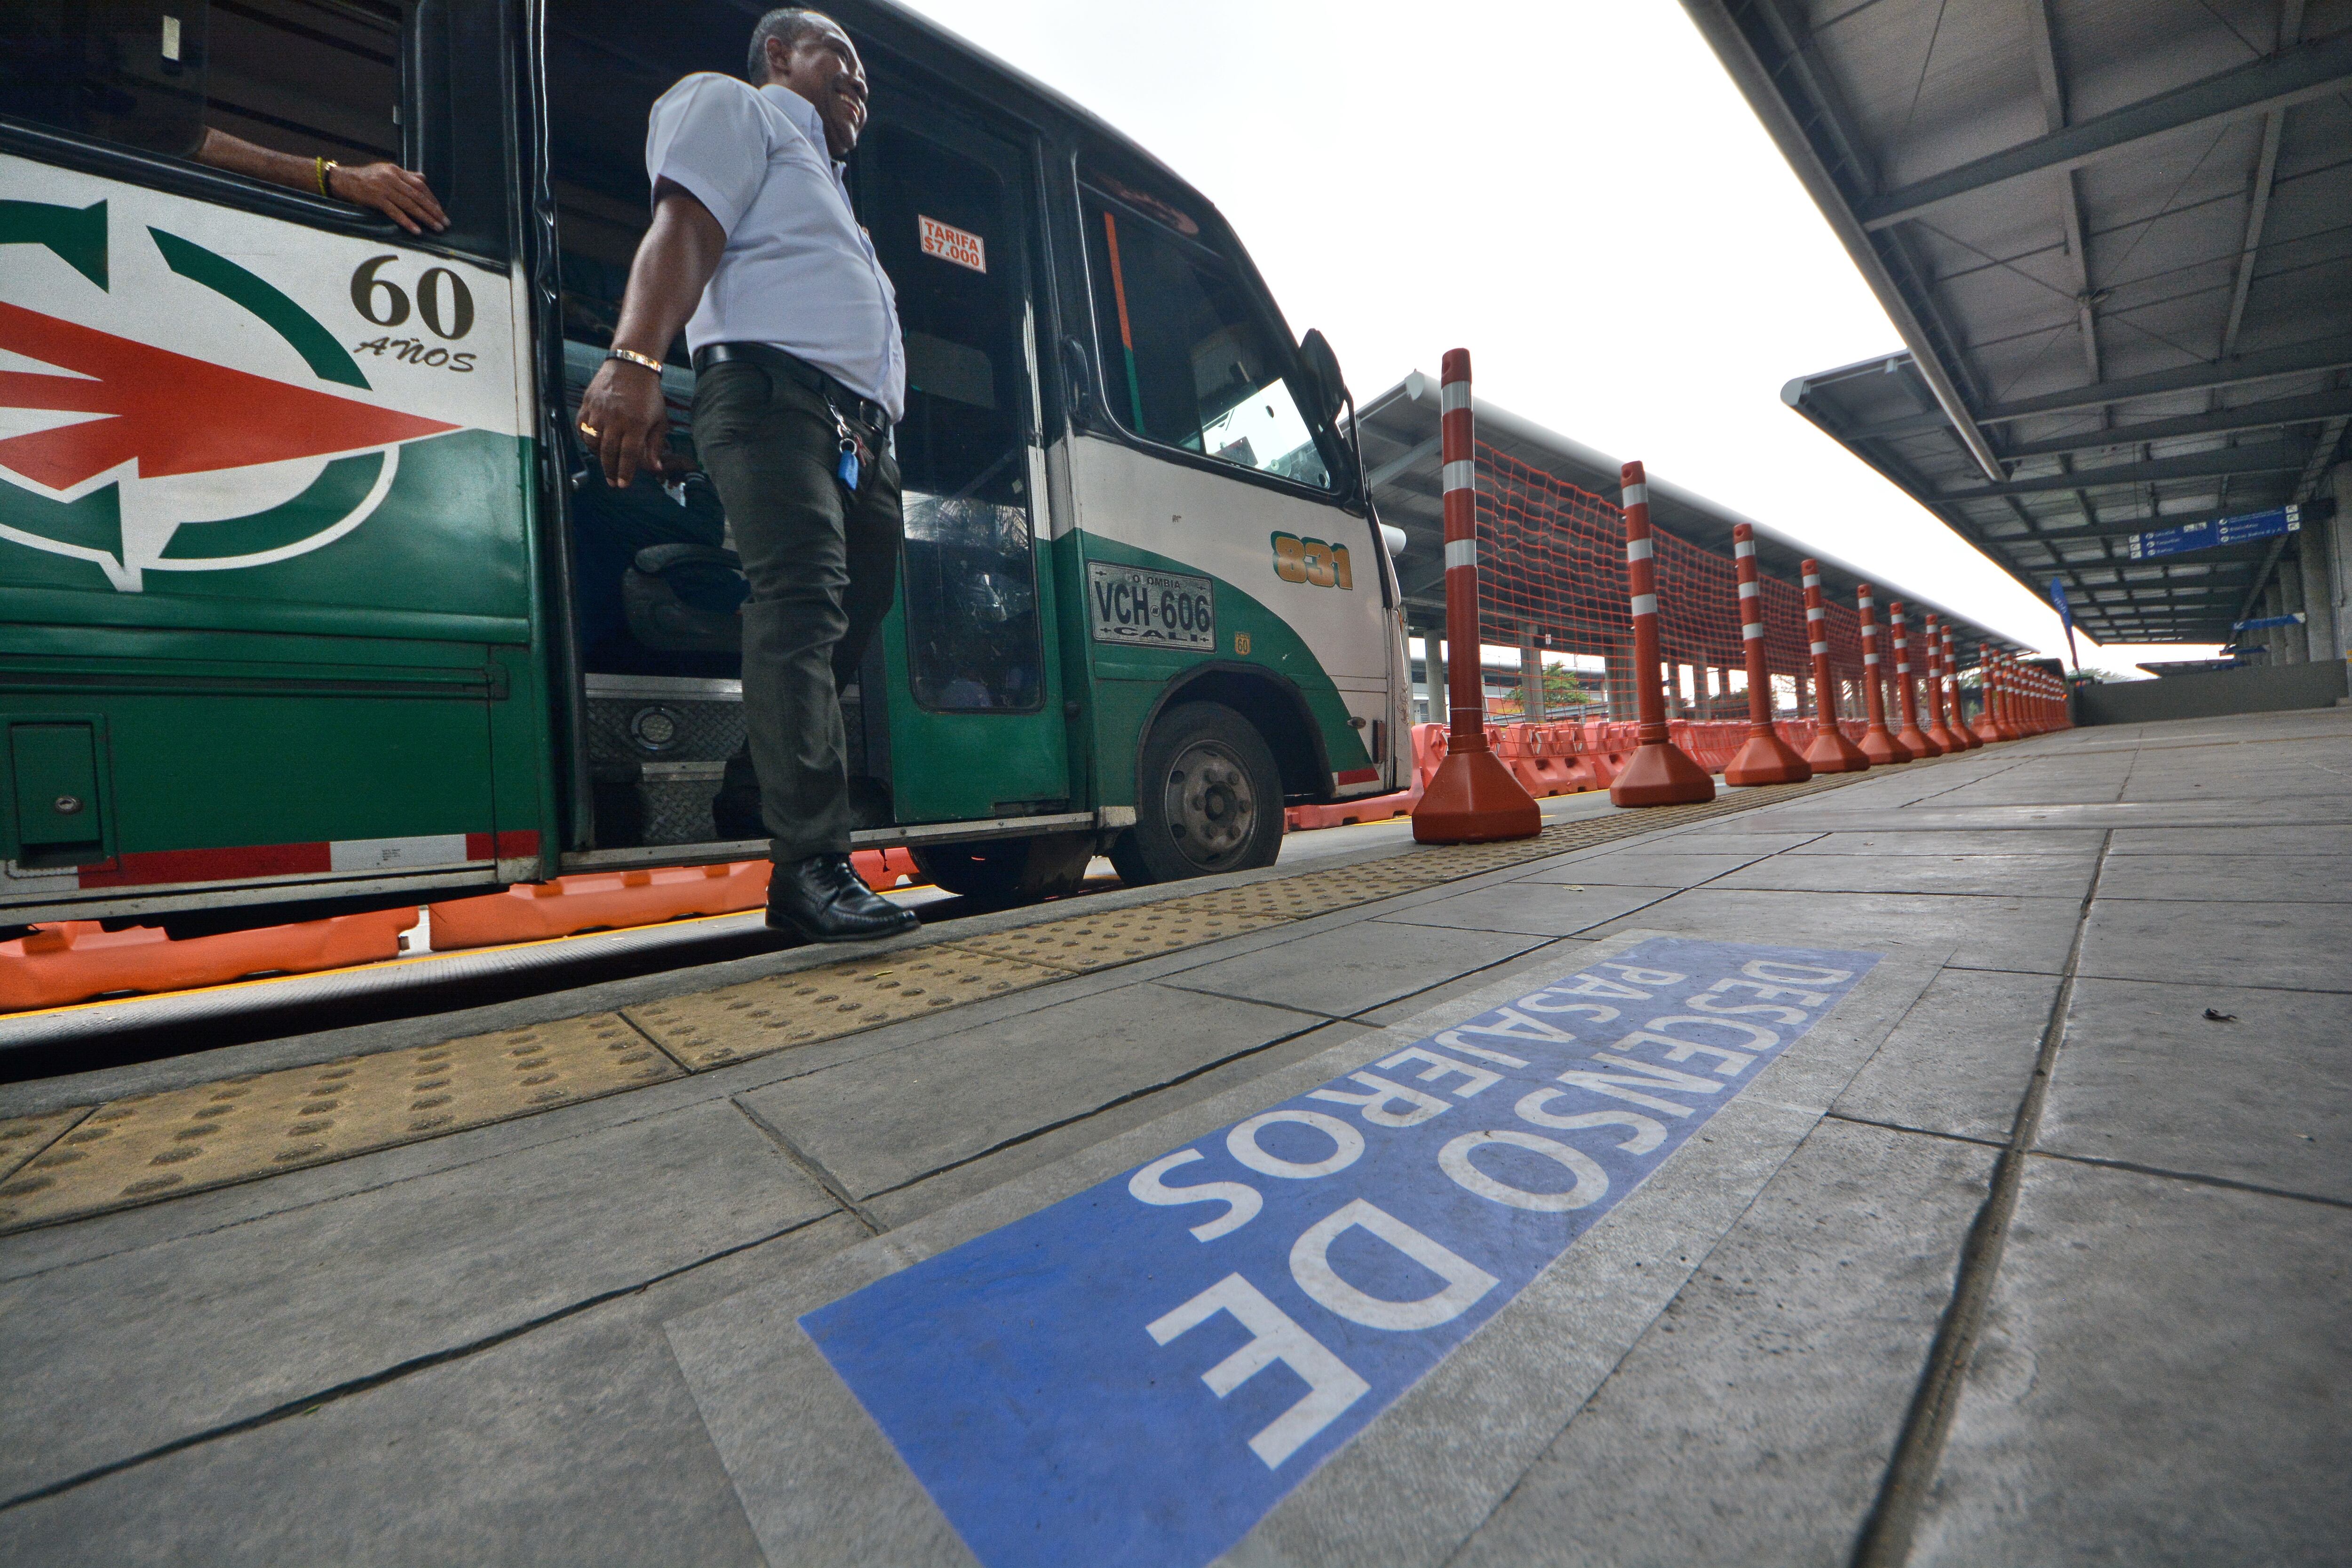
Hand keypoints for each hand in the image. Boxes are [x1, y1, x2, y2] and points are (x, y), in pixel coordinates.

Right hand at [328, 161, 447, 234]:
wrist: (344, 180)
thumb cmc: (366, 177)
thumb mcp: (386, 171)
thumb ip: (405, 176)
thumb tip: (423, 178)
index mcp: (396, 171)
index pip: (420, 185)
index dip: (432, 198)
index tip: (440, 210)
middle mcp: (392, 178)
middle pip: (418, 196)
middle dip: (433, 210)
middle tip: (445, 222)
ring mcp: (384, 189)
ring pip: (410, 205)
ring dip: (425, 218)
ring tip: (436, 228)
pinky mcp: (376, 200)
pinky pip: (395, 213)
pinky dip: (407, 222)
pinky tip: (417, 230)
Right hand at [575, 357, 668, 489]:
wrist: (631, 366)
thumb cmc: (648, 395)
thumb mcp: (659, 419)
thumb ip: (655, 445)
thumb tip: (655, 468)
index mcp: (635, 423)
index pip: (628, 455)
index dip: (624, 473)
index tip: (622, 484)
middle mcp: (615, 419)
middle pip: (608, 452)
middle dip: (610, 470)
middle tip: (612, 481)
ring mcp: (599, 411)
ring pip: (592, 441)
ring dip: (598, 455)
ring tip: (605, 462)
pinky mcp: (587, 404)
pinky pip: (582, 427)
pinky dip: (586, 438)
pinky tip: (594, 443)